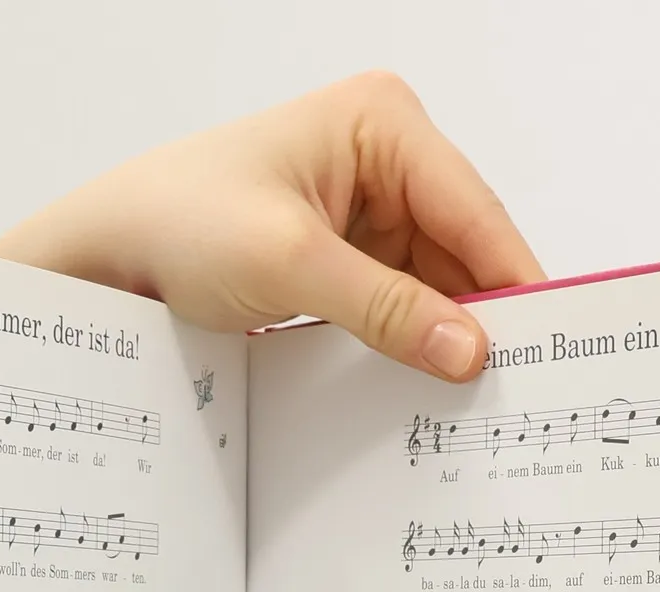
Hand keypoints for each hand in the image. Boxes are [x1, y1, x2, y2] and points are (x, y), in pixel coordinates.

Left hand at [0, 73, 542, 380]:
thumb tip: (469, 350)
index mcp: (382, 124)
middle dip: (482, 316)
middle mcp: (385, 157)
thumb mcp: (292, 265)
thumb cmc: (180, 222)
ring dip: (447, 337)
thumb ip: (388, 309)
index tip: (548, 346)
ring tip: (474, 399)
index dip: (513, 281)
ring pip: (437, 284)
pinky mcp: (347, 256)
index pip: (474, 210)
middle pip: (463, 249)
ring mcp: (368, 209)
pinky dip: (413, 343)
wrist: (110, 255)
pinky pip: (402, 303)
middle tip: (516, 391)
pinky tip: (427, 383)